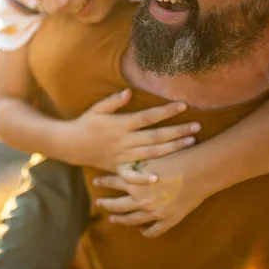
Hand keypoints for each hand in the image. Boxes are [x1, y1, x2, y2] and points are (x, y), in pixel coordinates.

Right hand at [63, 89, 199, 171]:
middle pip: (155, 136)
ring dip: (172, 149)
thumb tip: (129, 92)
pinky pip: (132, 174)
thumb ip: (113, 101)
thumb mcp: (97, 109)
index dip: (166, 111)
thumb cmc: (86, 123)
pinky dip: (144, 177)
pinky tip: (159, 177)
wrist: (70, 145)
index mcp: (121, 124)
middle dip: (177, 131)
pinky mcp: (119, 168)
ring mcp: (122, 156)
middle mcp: (124, 141)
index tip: (183, 105)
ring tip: (191, 142)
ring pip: (151, 153)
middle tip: (197, 126)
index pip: (148, 117)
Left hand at [92, 152, 215, 237]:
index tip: (95, 182)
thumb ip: (136, 163)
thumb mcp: (151, 156)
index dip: (103, 181)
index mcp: (134, 182)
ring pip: (132, 220)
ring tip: (113, 219)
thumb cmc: (177, 158)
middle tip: (98, 203)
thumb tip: (122, 162)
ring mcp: (154, 212)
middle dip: (106, 204)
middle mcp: (141, 199)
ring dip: (121, 220)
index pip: (112, 182)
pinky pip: (153, 230)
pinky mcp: (168, 220)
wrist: (199, 170)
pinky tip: (142, 230)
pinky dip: (146, 232)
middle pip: (117, 205)